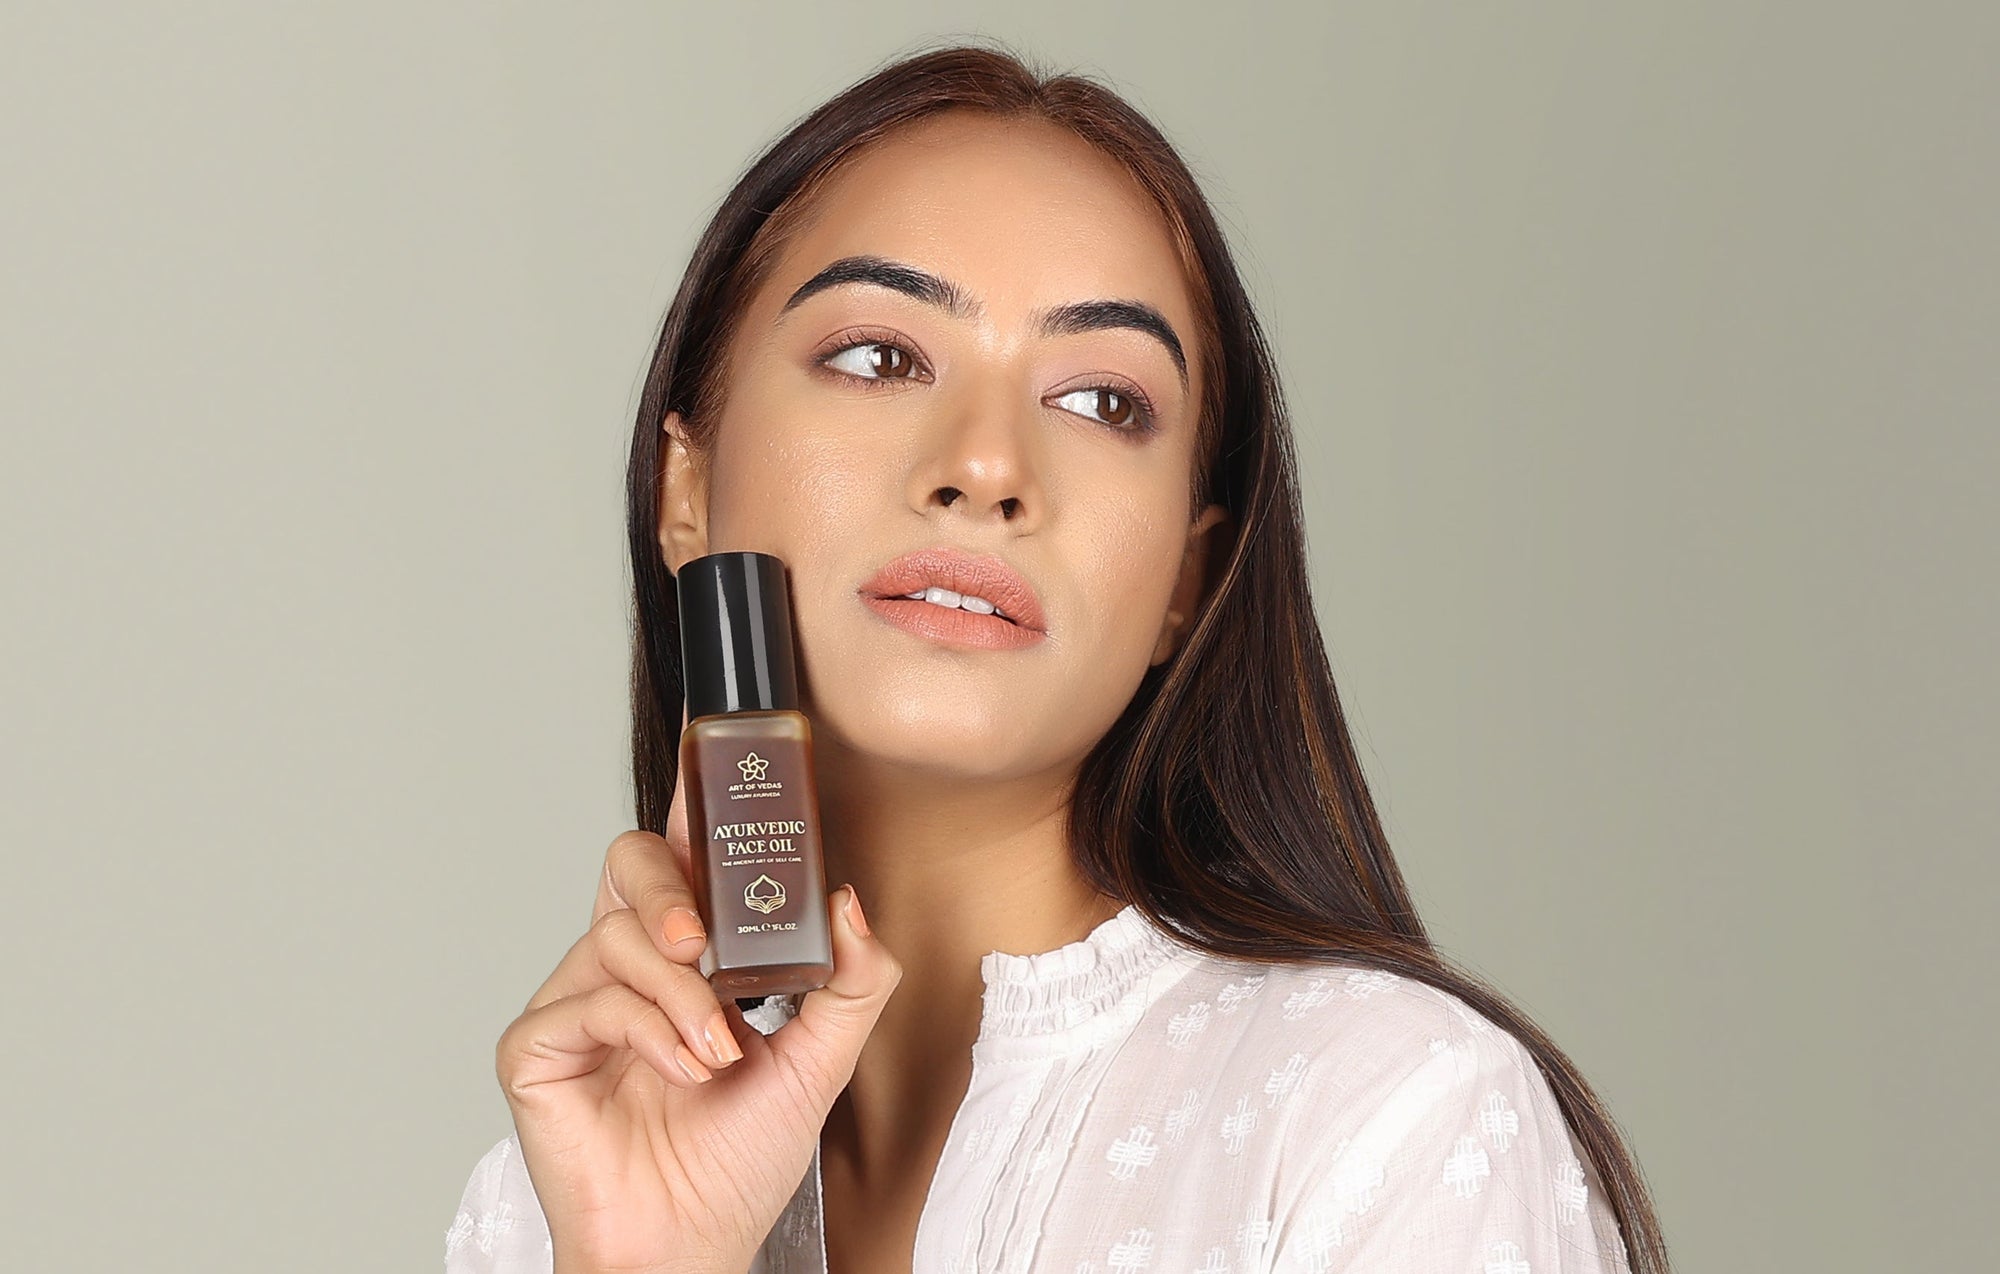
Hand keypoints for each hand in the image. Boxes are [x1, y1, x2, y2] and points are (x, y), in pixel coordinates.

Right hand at [495, 708, 900, 1273]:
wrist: (694, 1242)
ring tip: (717, 1050)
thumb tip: (849, 901)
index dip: (690, 809)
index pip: (680, 861)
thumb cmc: (740, 1159)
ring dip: (681, 991)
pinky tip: (680, 1070)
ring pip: (615, 935)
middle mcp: (623, 968)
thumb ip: (852, 981)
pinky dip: (645, 1029)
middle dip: (671, 886)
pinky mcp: (535, 1050)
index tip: (714, 765)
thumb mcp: (821, 1059)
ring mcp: (574, 1005)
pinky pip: (584, 1001)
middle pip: (627, 864)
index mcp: (682, 959)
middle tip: (705, 938)